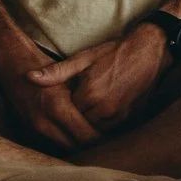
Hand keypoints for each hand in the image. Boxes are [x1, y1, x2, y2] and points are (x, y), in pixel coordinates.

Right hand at [0, 40, 103, 151]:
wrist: (12, 64)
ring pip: (64, 148)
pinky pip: (52, 144)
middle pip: (75, 146)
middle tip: (106, 142)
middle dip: (91, 146)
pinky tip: (76, 138)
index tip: (112, 136)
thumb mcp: (68, 74)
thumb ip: (85, 95)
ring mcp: (34, 128)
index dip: (100, 138)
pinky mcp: (29, 130)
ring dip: (78, 146)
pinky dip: (65, 143)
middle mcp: (44, 121)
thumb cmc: (45, 65)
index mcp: (57, 106)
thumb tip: (106, 113)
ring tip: (95, 141)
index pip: (84, 135)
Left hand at [25, 25, 170, 135]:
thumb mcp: (84, 58)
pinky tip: (99, 111)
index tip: (62, 99)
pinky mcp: (130, 117)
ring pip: (94, 129)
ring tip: (85, 109)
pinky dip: (102, 123)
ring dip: (88, 122)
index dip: (63, 107)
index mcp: (90, 93)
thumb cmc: (114, 52)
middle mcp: (104, 108)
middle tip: (72, 107)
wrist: (150, 51)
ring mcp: (119, 114)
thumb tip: (30, 78)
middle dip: (74, 117)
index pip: (66, 112)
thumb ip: (57, 72)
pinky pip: (109, 129)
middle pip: (79, 123)